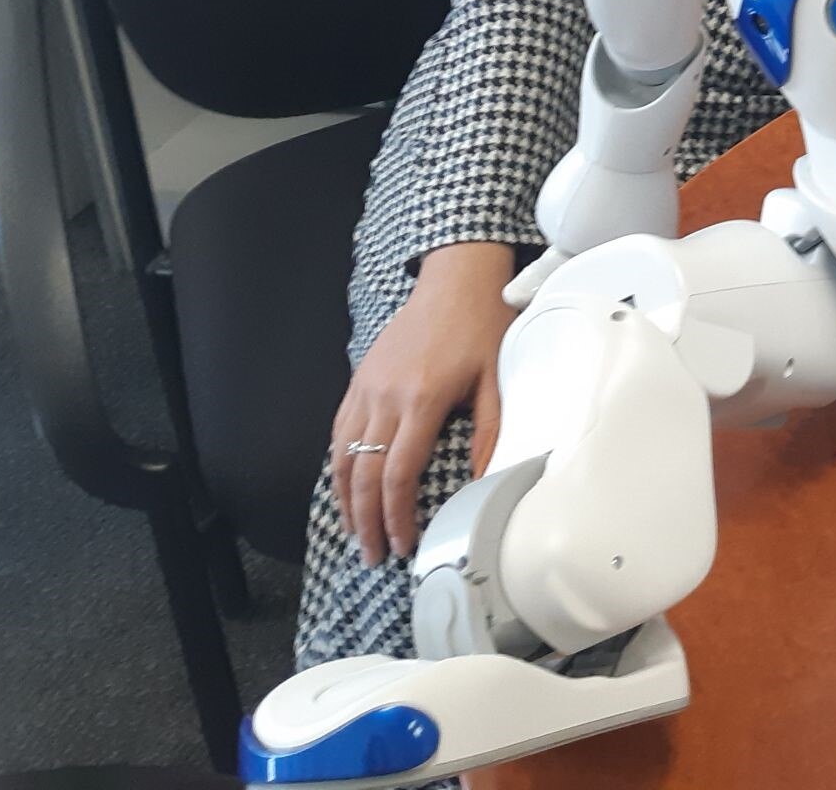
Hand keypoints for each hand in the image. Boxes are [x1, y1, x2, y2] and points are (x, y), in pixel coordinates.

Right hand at [330, 240, 519, 566]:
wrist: (455, 280)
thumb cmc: (481, 325)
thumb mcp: (497, 380)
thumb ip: (489, 433)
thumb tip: (485, 481)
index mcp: (421, 399)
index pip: (399, 474)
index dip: (397, 516)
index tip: (403, 542)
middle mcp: (385, 397)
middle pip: (363, 474)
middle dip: (366, 522)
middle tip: (374, 554)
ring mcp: (366, 388)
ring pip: (342, 457)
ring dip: (346, 501)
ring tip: (356, 533)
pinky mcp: (358, 380)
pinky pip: (339, 432)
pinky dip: (338, 467)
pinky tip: (345, 488)